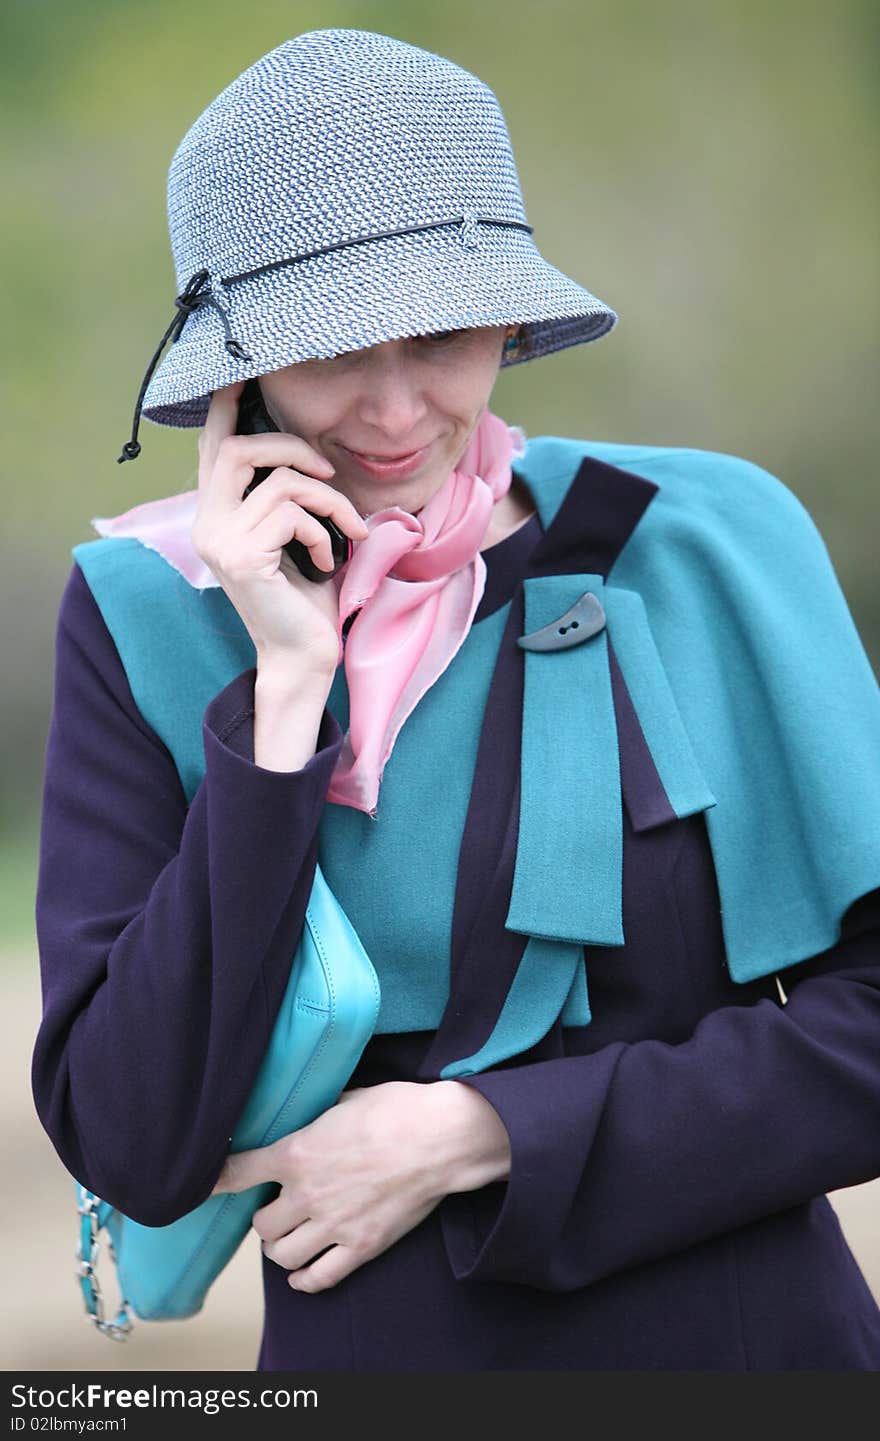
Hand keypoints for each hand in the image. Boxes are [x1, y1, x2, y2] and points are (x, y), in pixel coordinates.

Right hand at [192, 380, 368, 675]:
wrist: (303, 655)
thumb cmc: (307, 596)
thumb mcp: (296, 536)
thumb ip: (287, 496)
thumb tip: (309, 453)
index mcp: (216, 513)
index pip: (213, 446)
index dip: (225, 406)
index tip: (243, 371)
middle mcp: (206, 523)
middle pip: (236, 448)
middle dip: (290, 447)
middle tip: (328, 469)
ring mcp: (218, 540)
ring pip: (277, 480)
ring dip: (327, 498)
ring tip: (348, 529)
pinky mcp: (240, 557)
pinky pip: (291, 514)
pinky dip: (322, 532)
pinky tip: (327, 562)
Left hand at [211, 1081, 510, 1292]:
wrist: (442, 1138)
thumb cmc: (399, 1109)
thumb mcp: (347, 1100)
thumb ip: (317, 1119)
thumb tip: (307, 1119)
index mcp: (299, 1152)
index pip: (240, 1172)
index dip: (218, 1180)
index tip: (208, 1184)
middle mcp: (308, 1193)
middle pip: (260, 1226)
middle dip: (263, 1219)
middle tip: (276, 1210)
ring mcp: (334, 1224)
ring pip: (283, 1256)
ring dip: (280, 1249)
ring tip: (289, 1239)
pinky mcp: (361, 1246)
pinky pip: (319, 1278)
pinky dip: (304, 1280)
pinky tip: (302, 1273)